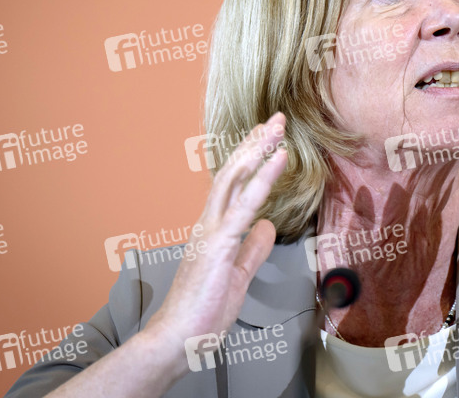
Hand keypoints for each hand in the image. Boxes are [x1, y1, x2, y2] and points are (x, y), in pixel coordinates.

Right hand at [142, 112, 287, 362]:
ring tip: (276, 128)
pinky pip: (245, 204)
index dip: (250, 160)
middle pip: (232, 173)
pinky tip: (278, 160)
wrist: (180, 337)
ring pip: (234, 179)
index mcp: (213, 230)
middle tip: (274, 120)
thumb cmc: (204, 309)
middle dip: (254, 144)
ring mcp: (212, 230)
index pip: (233, 186)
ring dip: (258, 150)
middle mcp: (209, 223)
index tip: (266, 140)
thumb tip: (268, 227)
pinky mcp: (219, 243)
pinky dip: (264, 178)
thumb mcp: (238, 274)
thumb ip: (253, 249)